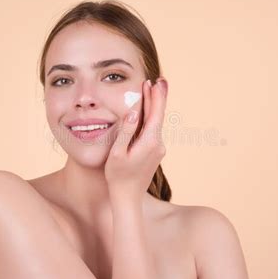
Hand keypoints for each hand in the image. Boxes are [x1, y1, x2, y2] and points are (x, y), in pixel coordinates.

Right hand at [104, 77, 167, 202]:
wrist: (128, 197)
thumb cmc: (118, 176)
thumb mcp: (117, 153)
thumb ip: (127, 131)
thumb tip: (135, 111)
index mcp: (150, 142)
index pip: (155, 114)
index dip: (157, 97)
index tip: (157, 82)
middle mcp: (158, 145)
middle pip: (159, 116)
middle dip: (158, 98)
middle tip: (160, 80)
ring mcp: (158, 150)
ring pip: (156, 124)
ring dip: (154, 108)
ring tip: (153, 91)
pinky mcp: (155, 153)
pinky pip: (153, 132)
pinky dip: (151, 119)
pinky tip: (147, 113)